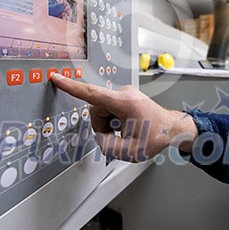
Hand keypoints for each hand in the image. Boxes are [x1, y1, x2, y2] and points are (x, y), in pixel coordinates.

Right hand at [51, 74, 197, 161]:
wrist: (171, 128)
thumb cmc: (156, 136)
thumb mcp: (131, 152)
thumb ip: (107, 147)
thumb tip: (99, 137)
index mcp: (125, 103)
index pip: (92, 93)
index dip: (71, 87)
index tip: (57, 77)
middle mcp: (124, 93)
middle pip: (96, 109)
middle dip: (101, 126)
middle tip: (117, 136)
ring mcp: (125, 93)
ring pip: (101, 110)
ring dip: (107, 124)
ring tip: (124, 131)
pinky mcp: (125, 96)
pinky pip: (108, 109)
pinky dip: (113, 121)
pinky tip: (126, 126)